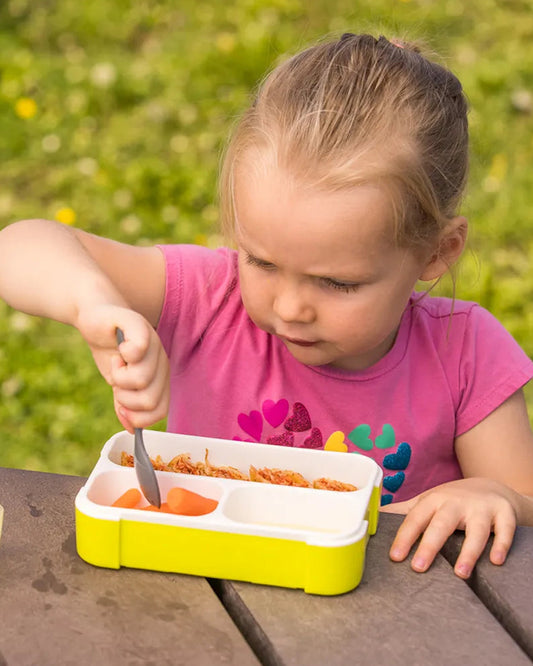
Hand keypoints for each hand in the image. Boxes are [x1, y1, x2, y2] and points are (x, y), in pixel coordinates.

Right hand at [76, 304, 169, 431]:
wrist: (95, 318)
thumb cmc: (109, 352)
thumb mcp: (117, 383)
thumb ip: (125, 406)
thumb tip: (131, 430)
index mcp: (161, 377)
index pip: (160, 410)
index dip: (139, 417)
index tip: (121, 407)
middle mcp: (162, 361)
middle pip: (150, 399)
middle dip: (125, 398)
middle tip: (117, 382)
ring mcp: (154, 344)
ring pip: (142, 379)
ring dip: (119, 377)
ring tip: (116, 363)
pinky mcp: (140, 327)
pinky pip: (138, 351)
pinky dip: (121, 356)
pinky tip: (118, 351)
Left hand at [381, 478, 518, 578]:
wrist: (491, 486)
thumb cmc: (452, 500)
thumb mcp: (427, 502)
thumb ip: (403, 513)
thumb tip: (374, 519)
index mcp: (433, 501)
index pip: (415, 519)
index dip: (404, 537)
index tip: (395, 557)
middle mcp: (456, 503)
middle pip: (442, 524)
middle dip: (430, 545)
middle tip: (418, 567)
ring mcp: (481, 508)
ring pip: (476, 530)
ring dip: (468, 551)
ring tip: (460, 573)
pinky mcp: (504, 514)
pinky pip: (505, 530)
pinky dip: (501, 544)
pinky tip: (495, 560)